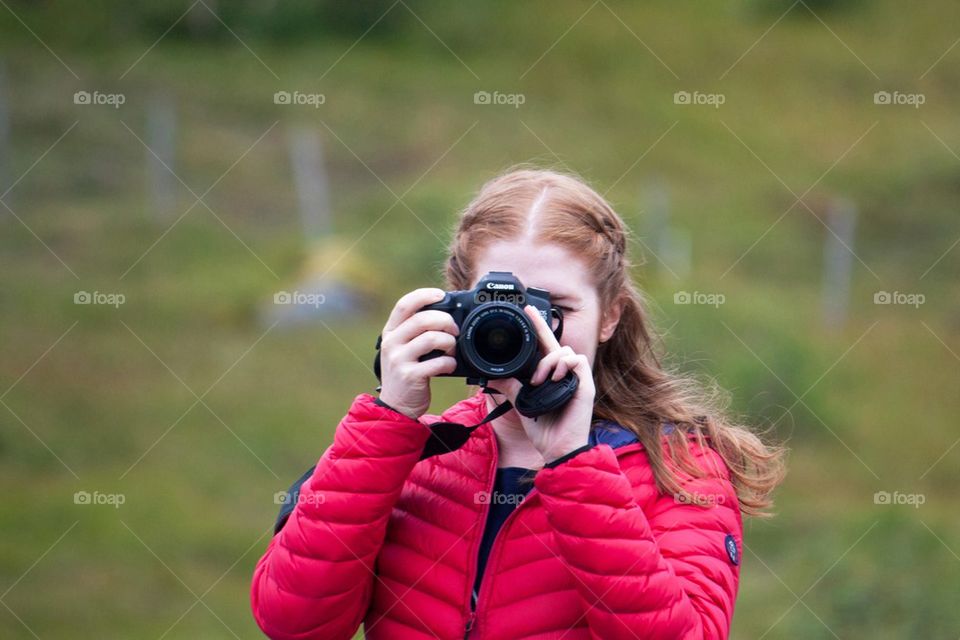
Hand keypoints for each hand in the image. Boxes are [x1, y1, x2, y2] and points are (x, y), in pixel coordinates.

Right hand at [377, 288, 459, 419]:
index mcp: (390, 332)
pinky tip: (450, 366)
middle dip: (446, 321)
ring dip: (450, 343)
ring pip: (431, 338)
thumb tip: (446, 315)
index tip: (441, 295)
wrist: (396, 406)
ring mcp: (399, 360)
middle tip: (455, 330)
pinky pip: (437, 362)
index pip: (404, 304)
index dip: (424, 295)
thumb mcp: (403, 349)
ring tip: (452, 351)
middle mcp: (392, 343)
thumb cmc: (405, 373)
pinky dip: (450, 363)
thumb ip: (416, 332)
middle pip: (422, 319)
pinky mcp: (410, 376)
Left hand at [485, 305, 594, 463]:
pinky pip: (578, 361)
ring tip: (539, 380)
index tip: (528, 311)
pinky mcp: (586, 385)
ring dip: (548, 361)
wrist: (557, 448)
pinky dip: (563, 365)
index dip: (538, 328)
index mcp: (551, 376)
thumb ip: (511, 388)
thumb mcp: (521, 404)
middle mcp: (565, 374)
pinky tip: (554, 378)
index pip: (545, 348)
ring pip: (564, 350)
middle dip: (542, 326)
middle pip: (556, 342)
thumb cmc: (543, 429)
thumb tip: (493, 377)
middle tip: (529, 314)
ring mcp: (576, 379)